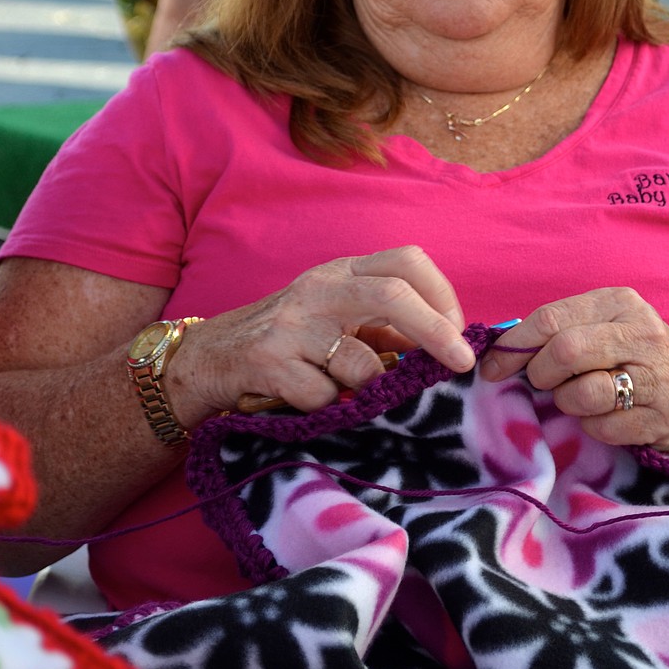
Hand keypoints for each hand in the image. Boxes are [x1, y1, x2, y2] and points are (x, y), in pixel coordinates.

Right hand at [170, 246, 475, 418]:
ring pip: (363, 362)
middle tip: (461, 364)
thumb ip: (385, 326)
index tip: (459, 334)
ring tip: (345, 391)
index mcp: (342, 272)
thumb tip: (447, 345)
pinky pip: (325, 396)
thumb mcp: (336, 317)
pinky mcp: (269, 361)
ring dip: (368, 389)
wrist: (208, 358)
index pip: (408, 261)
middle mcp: (319, 288)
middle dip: (437, 331)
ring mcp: (292, 324)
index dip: (443, 295)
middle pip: (393, 295)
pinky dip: (328, 407)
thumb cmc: (287, 340)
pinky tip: (306, 399)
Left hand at [480, 288, 668, 451]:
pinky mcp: (665, 416)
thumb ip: (559, 332)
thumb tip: (498, 353)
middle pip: (565, 351)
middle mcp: (642, 332)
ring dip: (568, 404)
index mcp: (619, 303)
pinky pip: (603, 427)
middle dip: (541, 375)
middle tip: (542, 384)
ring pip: (582, 394)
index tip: (491, 368)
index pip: (551, 318)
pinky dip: (594, 428)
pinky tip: (608, 417)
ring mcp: (658, 375)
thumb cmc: (637, 358)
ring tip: (580, 400)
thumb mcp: (605, 329)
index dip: (514, 347)